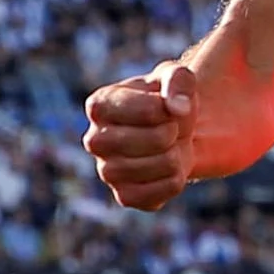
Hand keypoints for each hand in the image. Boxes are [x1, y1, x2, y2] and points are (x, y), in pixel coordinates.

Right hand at [83, 61, 201, 210]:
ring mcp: (106, 172)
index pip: (147, 110)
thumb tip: (178, 108)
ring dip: (177, 156)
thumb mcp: (176, 77)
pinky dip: (175, 180)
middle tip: (168, 129)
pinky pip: (162, 193)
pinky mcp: (124, 196)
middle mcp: (94, 140)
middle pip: (157, 140)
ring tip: (167, 147)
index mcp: (99, 105)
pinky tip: (166, 169)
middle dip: (174, 132)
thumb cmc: (166, 99)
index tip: (164, 107)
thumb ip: (179, 81)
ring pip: (164, 166)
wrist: (170, 131)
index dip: (168, 109)